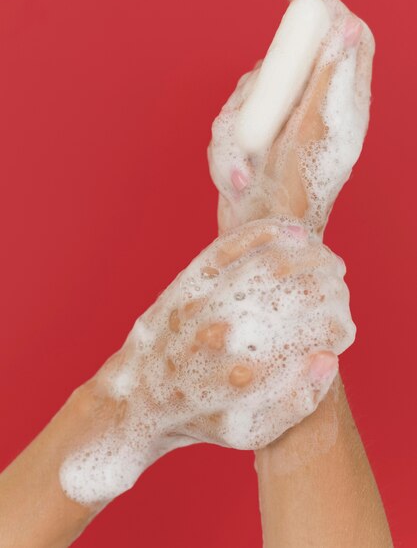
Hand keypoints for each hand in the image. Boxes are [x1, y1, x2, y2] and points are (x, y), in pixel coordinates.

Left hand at [60, 217, 352, 504]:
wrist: (136, 397)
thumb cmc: (198, 416)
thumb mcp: (248, 430)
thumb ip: (295, 403)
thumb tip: (327, 357)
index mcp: (242, 375)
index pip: (310, 330)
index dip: (337, 316)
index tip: (344, 315)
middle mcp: (221, 335)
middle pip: (294, 290)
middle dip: (327, 279)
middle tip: (338, 277)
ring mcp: (201, 303)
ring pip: (266, 264)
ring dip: (304, 253)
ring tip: (321, 254)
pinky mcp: (187, 281)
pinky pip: (230, 247)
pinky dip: (263, 234)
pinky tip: (289, 232)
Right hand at [208, 0, 374, 234]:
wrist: (262, 238)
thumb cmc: (295, 197)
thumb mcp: (315, 133)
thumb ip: (328, 79)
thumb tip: (347, 26)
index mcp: (344, 106)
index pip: (350, 38)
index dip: (328, 11)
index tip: (298, 2)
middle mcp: (313, 110)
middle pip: (289, 61)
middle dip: (261, 86)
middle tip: (255, 110)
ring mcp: (281, 125)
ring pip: (251, 90)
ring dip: (236, 127)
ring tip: (243, 167)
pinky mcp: (254, 139)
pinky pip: (230, 121)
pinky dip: (226, 149)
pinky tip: (235, 176)